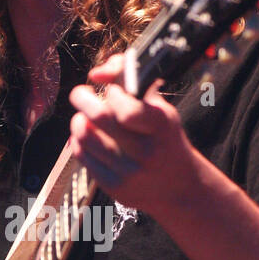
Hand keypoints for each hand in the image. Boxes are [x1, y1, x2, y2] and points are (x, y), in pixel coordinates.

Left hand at [68, 53, 198, 218]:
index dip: (112, 93)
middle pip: (99, 118)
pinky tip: (88, 136)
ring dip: (79, 119)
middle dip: (82, 98)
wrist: (179, 186)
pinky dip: (79, 140)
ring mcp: (128, 172)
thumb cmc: (164, 138)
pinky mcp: (114, 187)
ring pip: (85, 136)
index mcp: (161, 127)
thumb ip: (130, 79)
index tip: (112, 90)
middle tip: (82, 94)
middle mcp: (146, 152)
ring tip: (85, 117)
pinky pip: (82, 156)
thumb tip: (97, 73)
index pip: (127, 109)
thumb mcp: (159, 108)